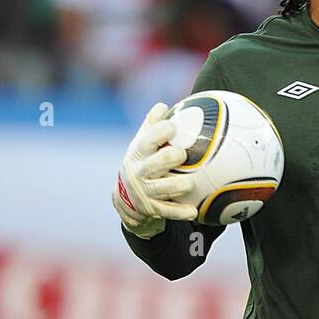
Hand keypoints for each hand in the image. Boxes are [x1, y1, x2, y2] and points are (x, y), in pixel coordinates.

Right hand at [113, 103, 199, 238]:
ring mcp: (144, 191)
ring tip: (188, 185)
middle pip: (154, 164)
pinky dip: (179, 212)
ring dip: (175, 186)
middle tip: (181, 155)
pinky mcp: (150, 209)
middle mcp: (140, 172)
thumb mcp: (142, 145)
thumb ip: (152, 126)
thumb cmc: (142, 162)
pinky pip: (166, 212)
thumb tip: (163, 105)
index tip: (172, 127)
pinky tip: (193, 213)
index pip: (147, 140)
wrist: (125, 198)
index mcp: (140, 153)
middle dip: (167, 158)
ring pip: (161, 189)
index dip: (159, 132)